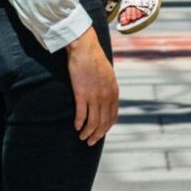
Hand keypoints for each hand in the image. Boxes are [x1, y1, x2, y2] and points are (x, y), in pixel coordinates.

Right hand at [67, 29, 118, 145]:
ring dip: (88, 133)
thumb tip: (107, 98)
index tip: (101, 133)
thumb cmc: (95, 59)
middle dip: (97, 135)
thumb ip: (109, 88)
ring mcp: (94, 96)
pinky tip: (76, 127)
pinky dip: (79, 124)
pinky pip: (81, 115)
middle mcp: (106, 97)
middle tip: (91, 142)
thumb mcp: (108, 75)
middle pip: (103, 123)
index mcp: (114, 92)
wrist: (85, 48)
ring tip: (83, 137)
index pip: (113, 117)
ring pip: (93, 122)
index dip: (106, 128)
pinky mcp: (81, 94)